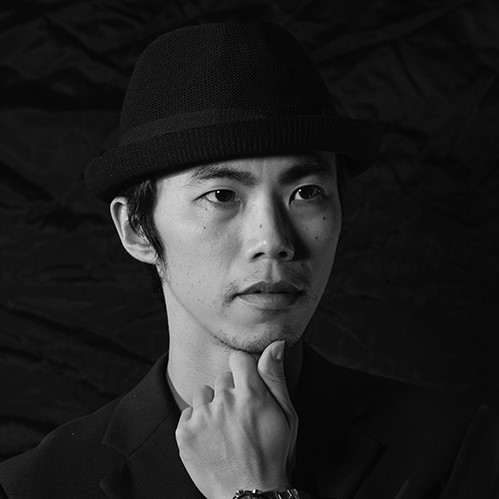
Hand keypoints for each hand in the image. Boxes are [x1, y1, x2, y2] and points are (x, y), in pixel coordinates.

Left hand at [175, 340, 297, 498]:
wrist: (251, 495)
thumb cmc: (274, 454)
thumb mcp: (286, 415)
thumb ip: (275, 376)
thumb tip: (275, 344)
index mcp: (251, 395)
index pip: (238, 358)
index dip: (243, 370)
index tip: (247, 385)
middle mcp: (224, 402)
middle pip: (221, 378)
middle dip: (230, 392)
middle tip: (240, 417)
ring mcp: (202, 419)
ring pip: (202, 393)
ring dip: (211, 406)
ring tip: (224, 429)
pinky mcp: (184, 434)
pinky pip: (187, 413)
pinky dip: (196, 423)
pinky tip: (210, 439)